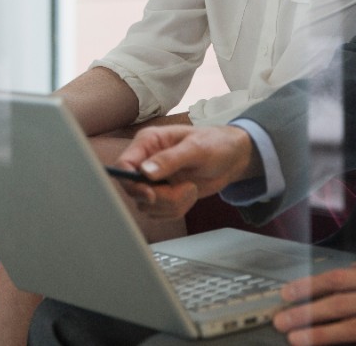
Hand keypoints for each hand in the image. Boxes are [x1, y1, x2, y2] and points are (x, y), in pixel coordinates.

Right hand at [113, 125, 256, 218]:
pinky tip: (189, 194)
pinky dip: (177, 210)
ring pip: (147, 206)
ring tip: (191, 188)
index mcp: (148, 142)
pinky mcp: (162, 195)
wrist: (231, 158)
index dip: (131, 183)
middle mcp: (146, 161)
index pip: (123, 164)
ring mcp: (153, 180)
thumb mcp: (196, 149)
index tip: (151, 194)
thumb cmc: (216, 144)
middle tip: (187, 188)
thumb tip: (145, 171)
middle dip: (162, 197)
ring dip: (172, 204)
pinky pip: (159, 213)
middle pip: (134, 191)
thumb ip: (170, 159)